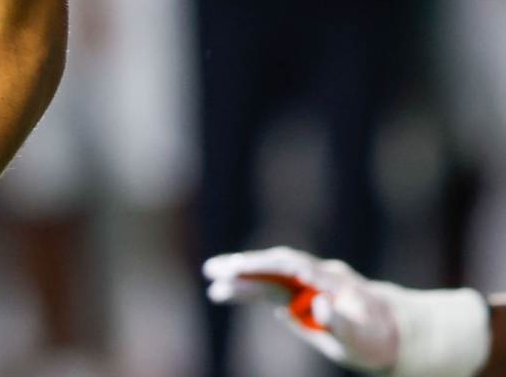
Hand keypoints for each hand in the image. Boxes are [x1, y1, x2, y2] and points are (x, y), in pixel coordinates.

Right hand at [204, 247, 399, 371]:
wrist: (390, 332)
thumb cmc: (376, 337)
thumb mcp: (361, 337)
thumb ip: (340, 321)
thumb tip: (317, 303)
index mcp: (327, 279)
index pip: (289, 265)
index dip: (263, 264)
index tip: (238, 267)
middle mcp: (313, 276)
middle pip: (272, 265)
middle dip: (242, 266)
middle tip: (211, 269)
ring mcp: (305, 285)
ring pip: (267, 275)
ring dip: (239, 278)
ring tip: (213, 286)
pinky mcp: (299, 297)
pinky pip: (269, 288)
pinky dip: (248, 288)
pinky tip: (229, 293)